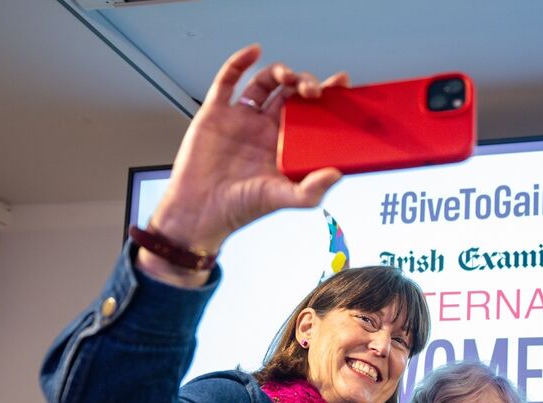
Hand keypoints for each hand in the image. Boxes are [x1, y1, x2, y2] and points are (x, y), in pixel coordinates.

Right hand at [140, 44, 347, 284]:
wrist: (200, 211)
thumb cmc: (240, 208)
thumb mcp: (281, 199)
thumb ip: (310, 190)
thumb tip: (338, 173)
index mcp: (284, 144)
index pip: (310, 113)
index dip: (326, 97)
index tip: (341, 84)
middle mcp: (264, 128)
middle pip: (290, 93)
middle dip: (304, 84)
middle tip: (313, 90)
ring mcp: (240, 118)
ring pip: (264, 83)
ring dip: (280, 72)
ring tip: (289, 76)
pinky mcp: (215, 113)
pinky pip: (227, 81)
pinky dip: (239, 62)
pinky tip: (254, 52)